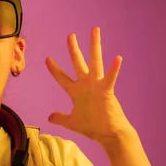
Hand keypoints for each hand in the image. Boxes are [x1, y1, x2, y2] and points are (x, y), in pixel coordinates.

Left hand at [45, 27, 132, 147]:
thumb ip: (61, 118)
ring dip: (95, 46)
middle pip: (78, 63)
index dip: (54, 69)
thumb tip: (49, 117)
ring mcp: (97, 86)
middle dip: (73, 49)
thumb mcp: (72, 122)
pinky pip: (110, 78)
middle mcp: (86, 85)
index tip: (47, 58)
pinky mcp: (107, 91)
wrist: (108, 134)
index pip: (62, 78)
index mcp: (76, 92)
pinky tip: (117, 58)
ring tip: (95, 31)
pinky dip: (114, 69)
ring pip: (95, 62)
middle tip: (70, 35)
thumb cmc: (93, 127)